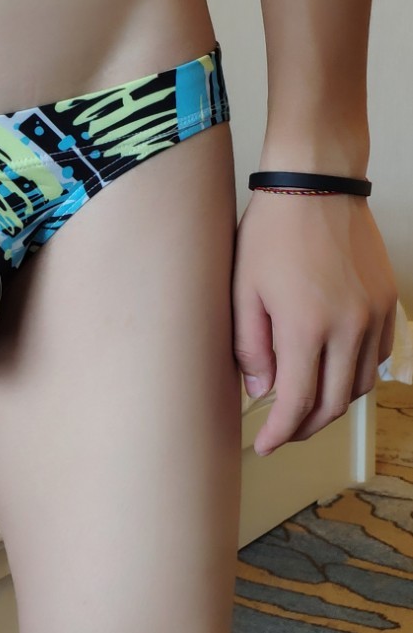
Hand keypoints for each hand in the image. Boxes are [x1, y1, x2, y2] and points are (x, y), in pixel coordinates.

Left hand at [232, 190, 396, 456]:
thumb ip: (250, 347)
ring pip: (359, 384)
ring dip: (333, 404)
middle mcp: (348, 327)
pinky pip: (377, 355)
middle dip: (306, 427)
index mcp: (306, 328)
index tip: (266, 445)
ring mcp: (374, 314)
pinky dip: (355, 374)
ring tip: (305, 405)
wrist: (314, 186)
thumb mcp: (243, 290)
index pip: (297, 402)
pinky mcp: (388, 301)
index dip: (281, 433)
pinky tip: (333, 371)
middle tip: (283, 432)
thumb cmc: (270, 233)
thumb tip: (260, 390)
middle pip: (333, 403)